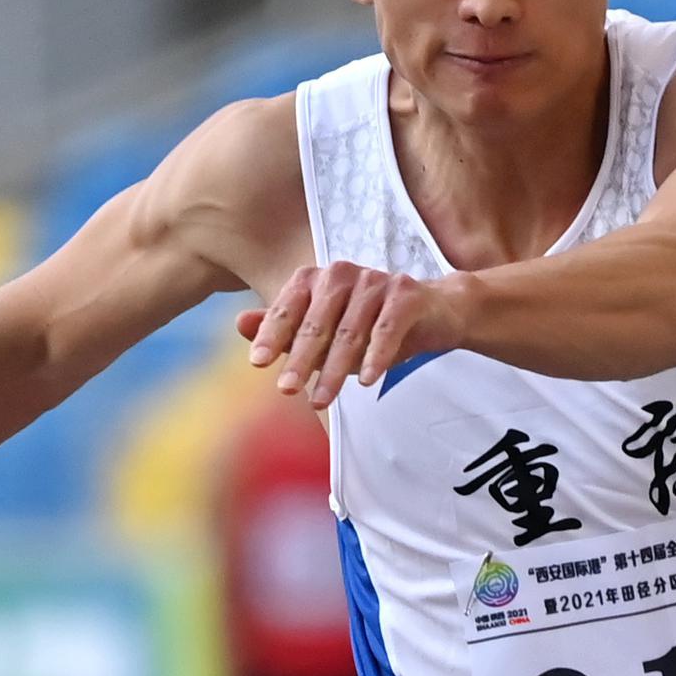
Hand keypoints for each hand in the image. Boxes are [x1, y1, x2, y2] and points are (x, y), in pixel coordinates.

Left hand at [236, 259, 458, 406]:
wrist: (436, 312)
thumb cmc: (373, 323)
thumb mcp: (326, 329)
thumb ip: (286, 327)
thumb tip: (239, 323)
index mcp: (318, 278)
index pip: (289, 307)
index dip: (272, 334)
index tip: (257, 362)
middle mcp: (344, 274)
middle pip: (317, 323)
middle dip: (300, 359)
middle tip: (285, 390)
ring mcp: (376, 282)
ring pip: (349, 332)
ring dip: (335, 370)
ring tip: (321, 401)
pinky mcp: (406, 294)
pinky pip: (386, 329)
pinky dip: (376, 356)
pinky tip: (367, 382)